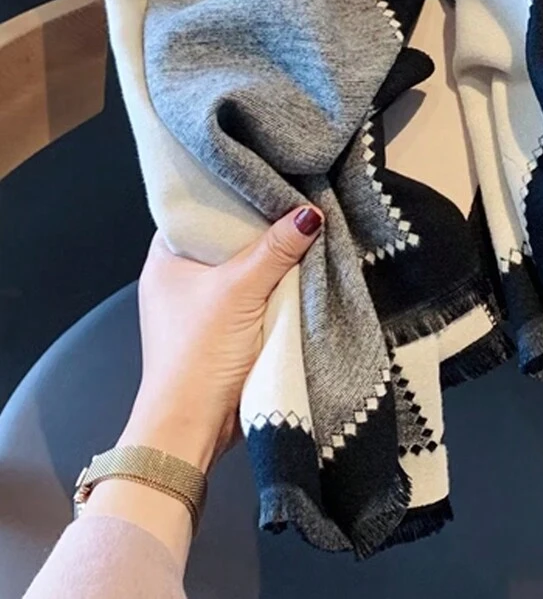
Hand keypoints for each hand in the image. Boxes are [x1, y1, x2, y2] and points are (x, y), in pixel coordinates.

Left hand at [120, 204, 323, 471]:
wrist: (193, 429)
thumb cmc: (198, 357)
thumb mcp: (240, 291)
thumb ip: (276, 249)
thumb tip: (309, 214)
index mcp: (165, 258)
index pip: (200, 209)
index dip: (233, 195)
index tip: (269, 180)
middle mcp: (179, 277)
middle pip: (227, 238)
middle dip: (261, 227)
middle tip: (296, 203)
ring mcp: (200, 305)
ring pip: (243, 267)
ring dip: (270, 261)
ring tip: (305, 230)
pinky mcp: (222, 330)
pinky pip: (252, 295)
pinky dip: (272, 288)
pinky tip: (300, 272)